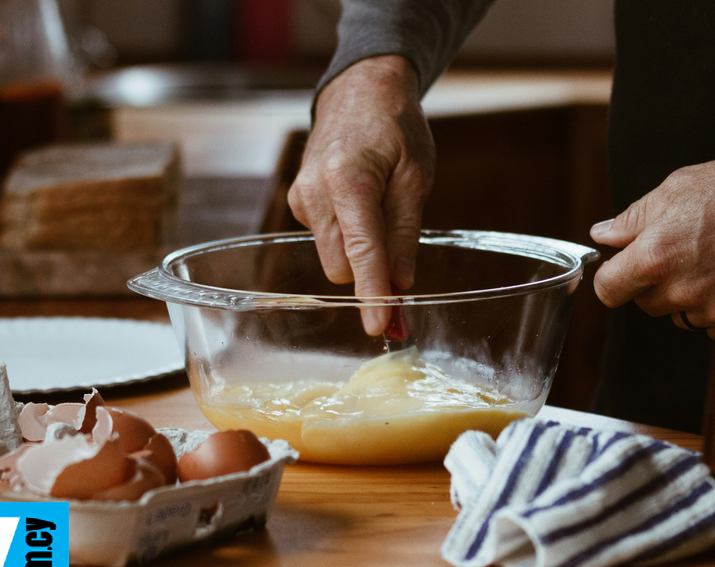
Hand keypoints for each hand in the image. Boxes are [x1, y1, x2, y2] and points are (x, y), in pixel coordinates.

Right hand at [288, 55, 434, 334]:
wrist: (360, 91)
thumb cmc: (394, 128)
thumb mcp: (415, 177)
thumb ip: (405, 234)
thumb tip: (401, 286)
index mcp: (348, 180)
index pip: (361, 252)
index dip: (373, 294)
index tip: (380, 326)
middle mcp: (315, 192)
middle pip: (342, 265)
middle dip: (371, 275)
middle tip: (403, 274)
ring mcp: (301, 199)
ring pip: (333, 257)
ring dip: (360, 254)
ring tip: (382, 212)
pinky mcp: (298, 203)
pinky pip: (326, 240)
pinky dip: (348, 237)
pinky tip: (361, 206)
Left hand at [589, 136, 714, 338]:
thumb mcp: (675, 189)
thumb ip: (632, 219)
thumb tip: (602, 234)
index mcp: (656, 255)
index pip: (608, 290)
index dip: (610, 278)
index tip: (618, 268)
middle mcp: (680, 288)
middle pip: (643, 302)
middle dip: (650, 281)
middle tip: (676, 250)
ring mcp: (709, 306)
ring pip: (675, 312)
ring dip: (681, 293)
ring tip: (706, 257)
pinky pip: (705, 320)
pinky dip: (709, 303)